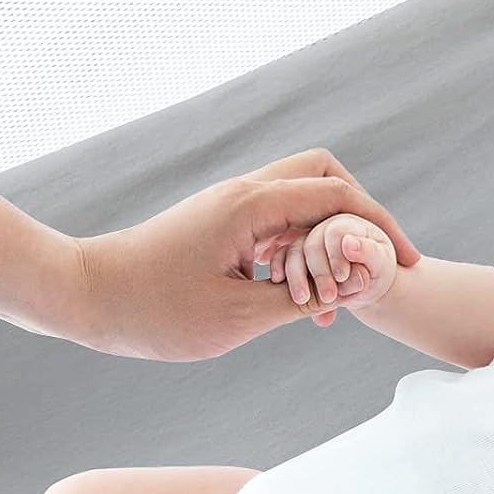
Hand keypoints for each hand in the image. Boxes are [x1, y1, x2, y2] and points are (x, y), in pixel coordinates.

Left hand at [63, 149, 419, 360]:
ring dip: (326, 235)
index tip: (408, 265)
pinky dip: (299, 247)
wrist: (85, 296)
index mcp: (251, 207)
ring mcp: (229, 205)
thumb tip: (355, 287)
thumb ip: (303, 300)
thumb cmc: (154, 312)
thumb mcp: (237, 318)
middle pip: (325, 174)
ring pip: (300, 196)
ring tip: (334, 294)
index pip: (340, 197)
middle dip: (360, 214)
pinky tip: (298, 294)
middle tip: (375, 263)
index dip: (382, 228)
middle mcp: (243, 193)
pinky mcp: (218, 222)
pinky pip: (275, 219)